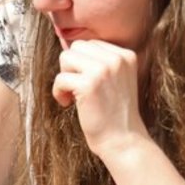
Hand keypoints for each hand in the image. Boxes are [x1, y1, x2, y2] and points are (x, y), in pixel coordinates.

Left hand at [52, 39, 145, 160]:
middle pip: (77, 47)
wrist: (123, 139)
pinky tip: (68, 103)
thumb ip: (100, 62)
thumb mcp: (116, 79)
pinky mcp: (89, 84)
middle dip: (71, 67)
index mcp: (126, 55)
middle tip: (76, 88)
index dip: (81, 64)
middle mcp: (116, 59)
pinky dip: (58, 92)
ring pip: (66, 57)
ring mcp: (103, 70)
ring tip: (73, 95)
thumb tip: (68, 47)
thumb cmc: (114, 113)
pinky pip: (60, 78)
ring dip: (64, 77)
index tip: (86, 83)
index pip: (91, 44)